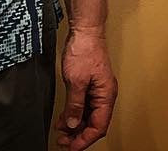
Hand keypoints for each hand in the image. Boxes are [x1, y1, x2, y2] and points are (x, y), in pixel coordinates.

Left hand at [55, 28, 116, 150]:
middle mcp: (104, 94)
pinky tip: (63, 118)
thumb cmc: (85, 49)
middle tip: (63, 141)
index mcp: (106, 95)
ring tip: (61, 132)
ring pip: (88, 116)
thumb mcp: (76, 81)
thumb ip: (74, 105)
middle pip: (94, 123)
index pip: (98, 126)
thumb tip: (72, 124)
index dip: (84, 139)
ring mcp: (97, 89)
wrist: (85, 30)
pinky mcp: (90, 84)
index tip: (71, 147)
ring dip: (75, 125)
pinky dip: (74, 113)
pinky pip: (84, 105)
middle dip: (78, 135)